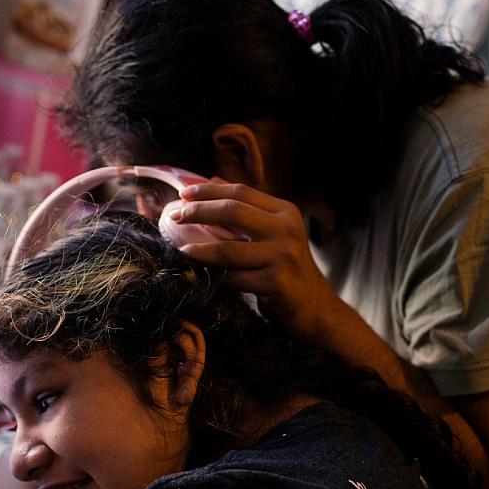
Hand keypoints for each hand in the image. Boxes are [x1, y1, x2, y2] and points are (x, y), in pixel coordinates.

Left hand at [170, 181, 342, 341]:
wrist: (314, 307)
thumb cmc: (286, 268)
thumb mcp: (274, 233)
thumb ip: (247, 208)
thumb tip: (211, 181)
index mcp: (285, 212)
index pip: (241, 192)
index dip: (209, 190)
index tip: (183, 193)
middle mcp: (286, 229)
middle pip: (232, 211)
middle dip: (198, 211)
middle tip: (174, 216)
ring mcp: (282, 256)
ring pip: (227, 249)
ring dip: (198, 250)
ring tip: (180, 251)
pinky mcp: (275, 283)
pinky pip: (233, 278)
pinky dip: (213, 276)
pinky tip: (200, 275)